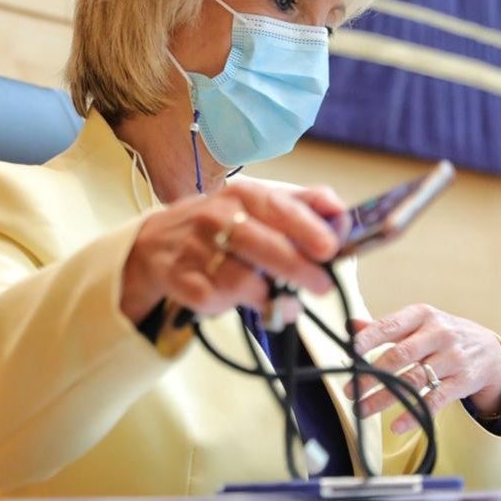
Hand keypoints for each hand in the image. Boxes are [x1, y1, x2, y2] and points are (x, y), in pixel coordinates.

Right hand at [121, 180, 341, 323]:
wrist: (160, 242)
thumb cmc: (225, 222)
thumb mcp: (261, 202)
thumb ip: (304, 205)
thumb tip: (341, 214)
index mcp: (243, 193)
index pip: (278, 206)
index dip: (305, 227)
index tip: (329, 248)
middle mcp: (215, 217)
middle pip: (261, 245)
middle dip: (297, 269)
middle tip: (322, 286)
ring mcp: (195, 249)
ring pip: (241, 280)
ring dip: (270, 296)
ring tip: (286, 302)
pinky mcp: (182, 281)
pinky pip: (218, 300)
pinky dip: (239, 306)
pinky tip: (249, 303)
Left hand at [343, 304, 500, 433]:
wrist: (489, 349)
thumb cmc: (442, 334)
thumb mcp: (418, 323)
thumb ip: (385, 326)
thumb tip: (349, 326)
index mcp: (422, 315)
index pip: (390, 326)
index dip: (367, 339)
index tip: (348, 353)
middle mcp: (438, 334)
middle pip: (400, 355)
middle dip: (372, 374)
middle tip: (350, 389)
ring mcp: (452, 358)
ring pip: (414, 380)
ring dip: (385, 397)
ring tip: (362, 409)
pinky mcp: (462, 382)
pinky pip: (435, 400)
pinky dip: (415, 414)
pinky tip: (396, 425)